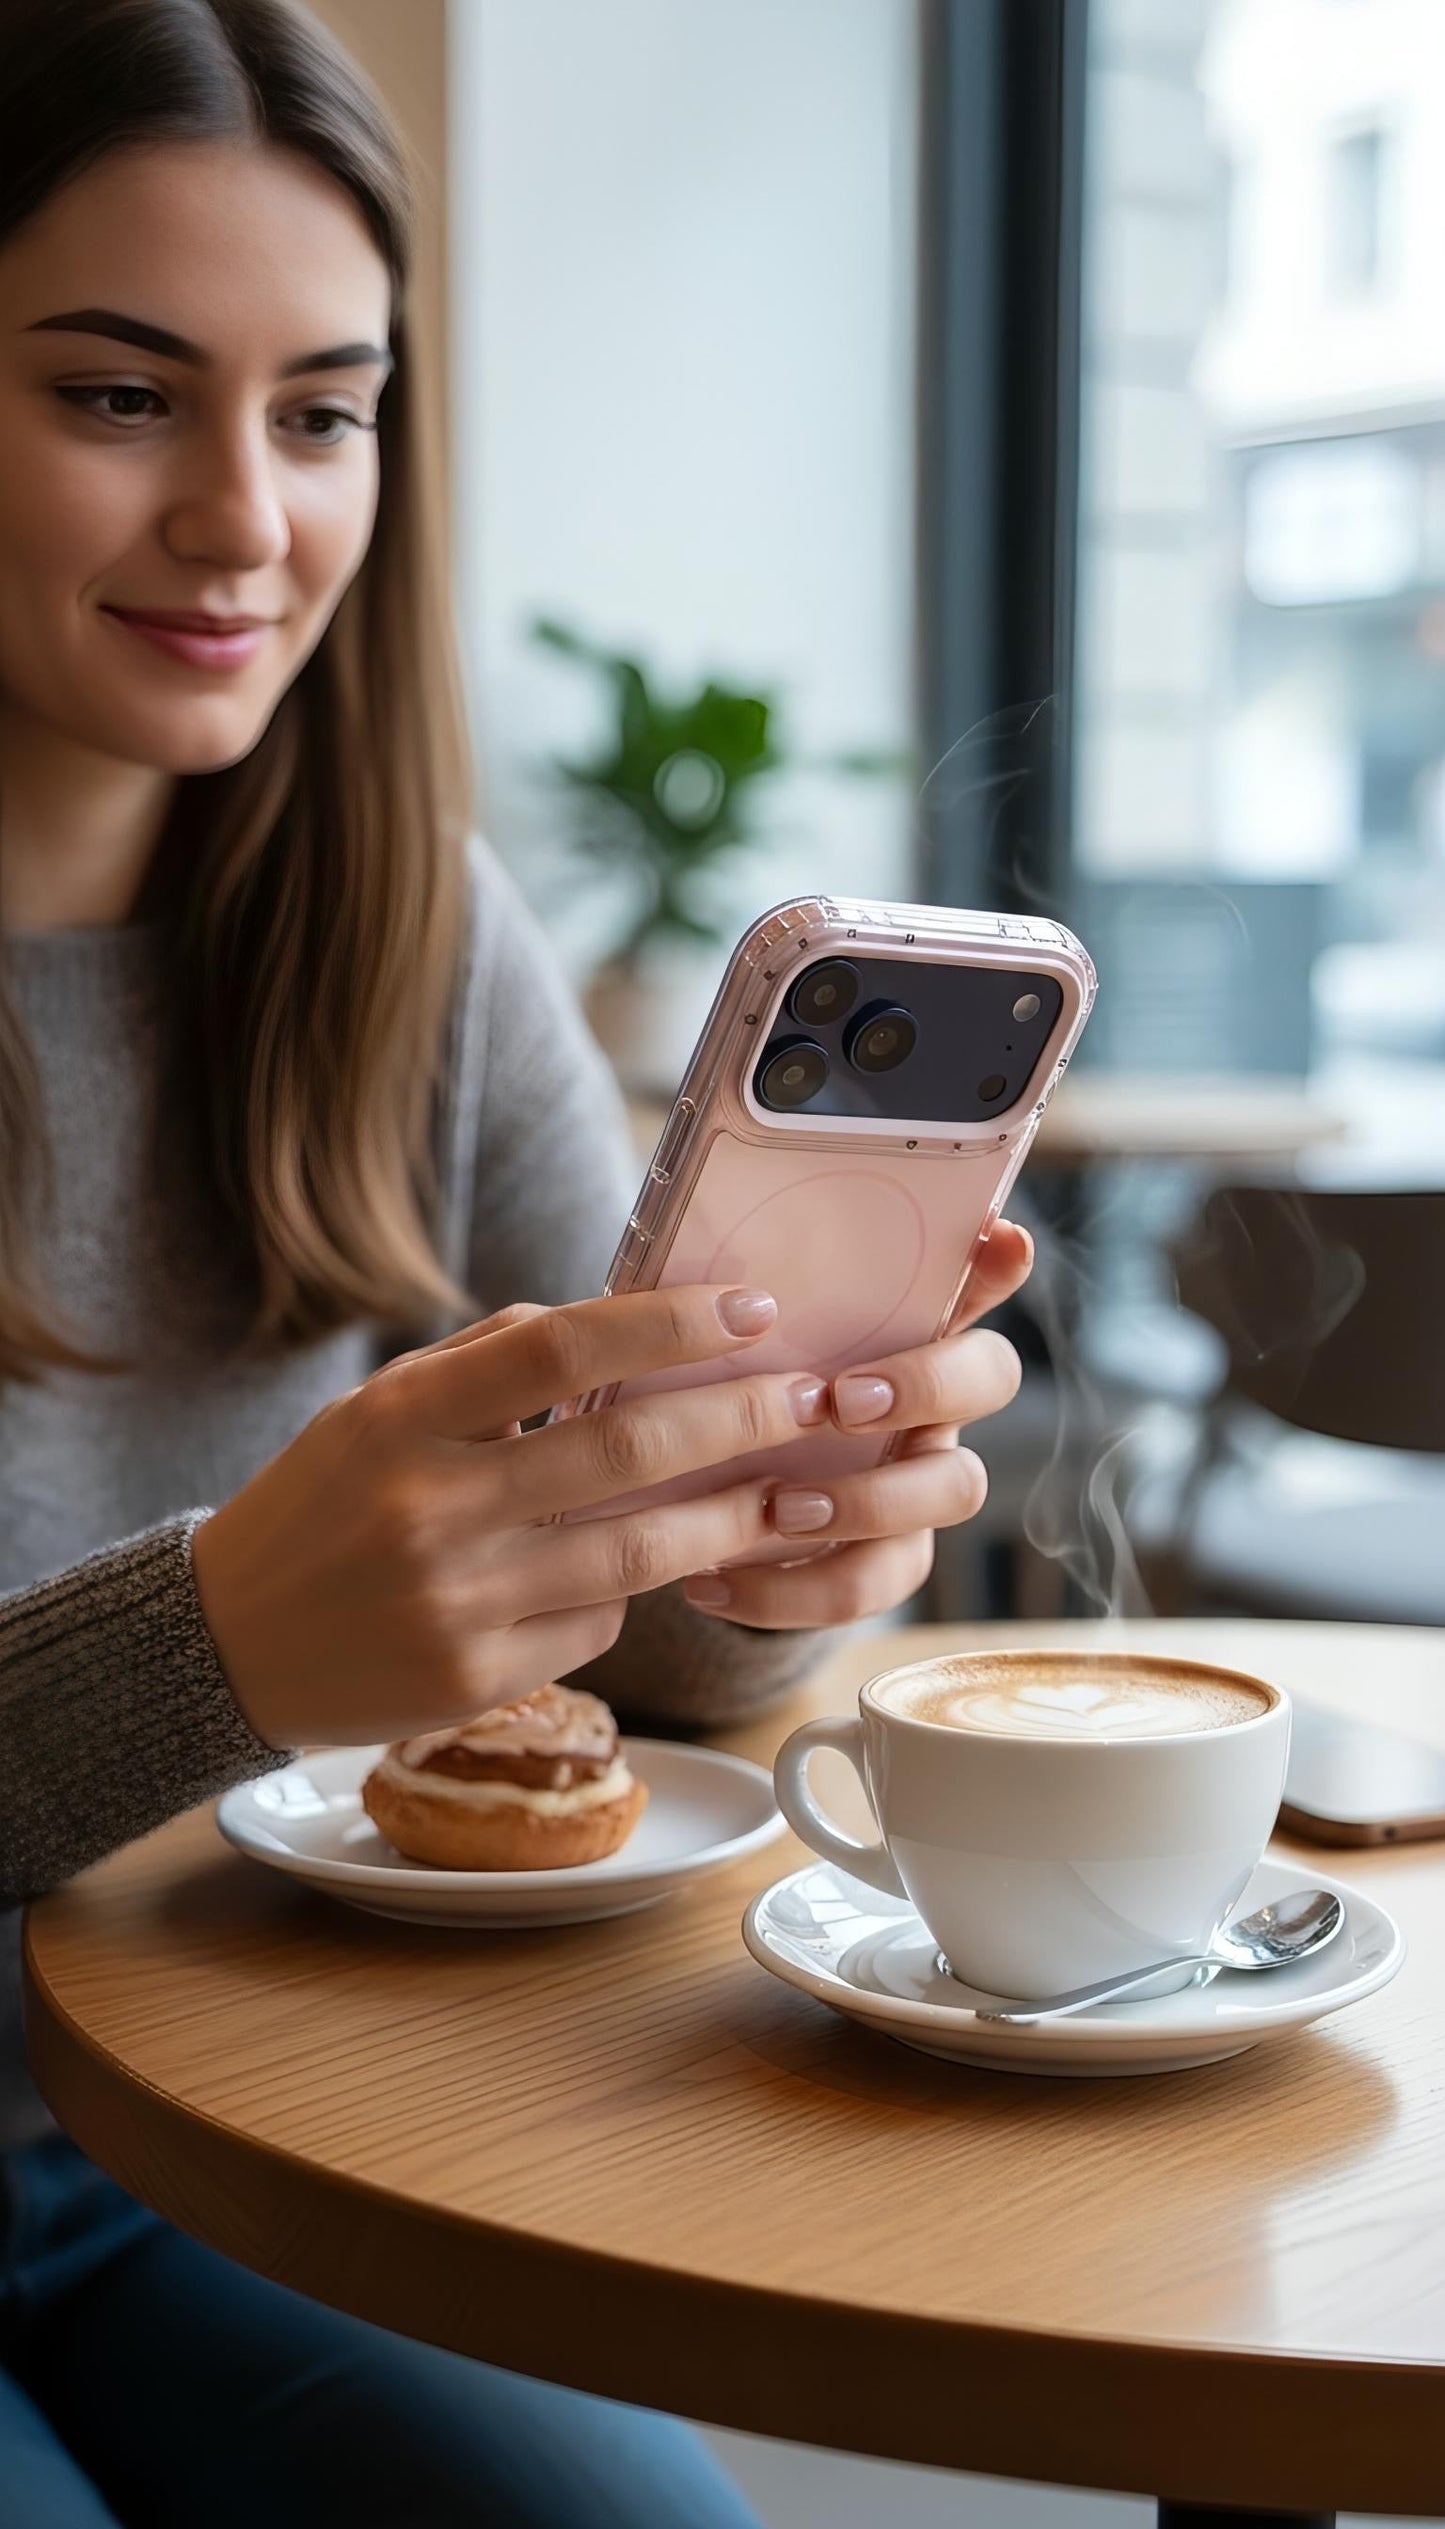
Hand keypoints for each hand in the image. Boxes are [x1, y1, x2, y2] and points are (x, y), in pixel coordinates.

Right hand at [192, 1280, 844, 1749]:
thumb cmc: (324, 1503)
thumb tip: (624, 1322)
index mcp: (401, 1417)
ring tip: (804, 1491)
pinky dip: (632, 1591)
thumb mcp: (379, 1410)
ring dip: (737, 1517)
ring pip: (636, 1554)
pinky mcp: (474, 1679)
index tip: (754, 1308)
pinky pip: (596, 1624)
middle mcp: (429, 1507)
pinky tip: (651, 1569)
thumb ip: (490, 1363)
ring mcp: (454, 1602)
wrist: (227, 1641)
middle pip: (624, 1451)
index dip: (669, 1322)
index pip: (559, 1347)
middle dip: (743, 1418)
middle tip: (820, 1396)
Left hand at [680, 1219, 1031, 1628]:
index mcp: (902, 1333)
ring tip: (775, 1510)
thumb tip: (757, 1257)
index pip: (975, 1280)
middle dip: (923, 1387)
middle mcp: (931, 1403)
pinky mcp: (880, 1561)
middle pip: (990, 1381)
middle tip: (837, 1401)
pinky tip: (709, 1582)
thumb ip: (749, 1297)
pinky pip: (867, 1588)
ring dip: (865, 1502)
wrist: (684, 1501)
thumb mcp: (723, 1338)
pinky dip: (788, 1593)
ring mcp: (916, 1485)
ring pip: (950, 1493)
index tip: (999, 1241)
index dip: (998, 1264)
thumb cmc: (718, 1393)